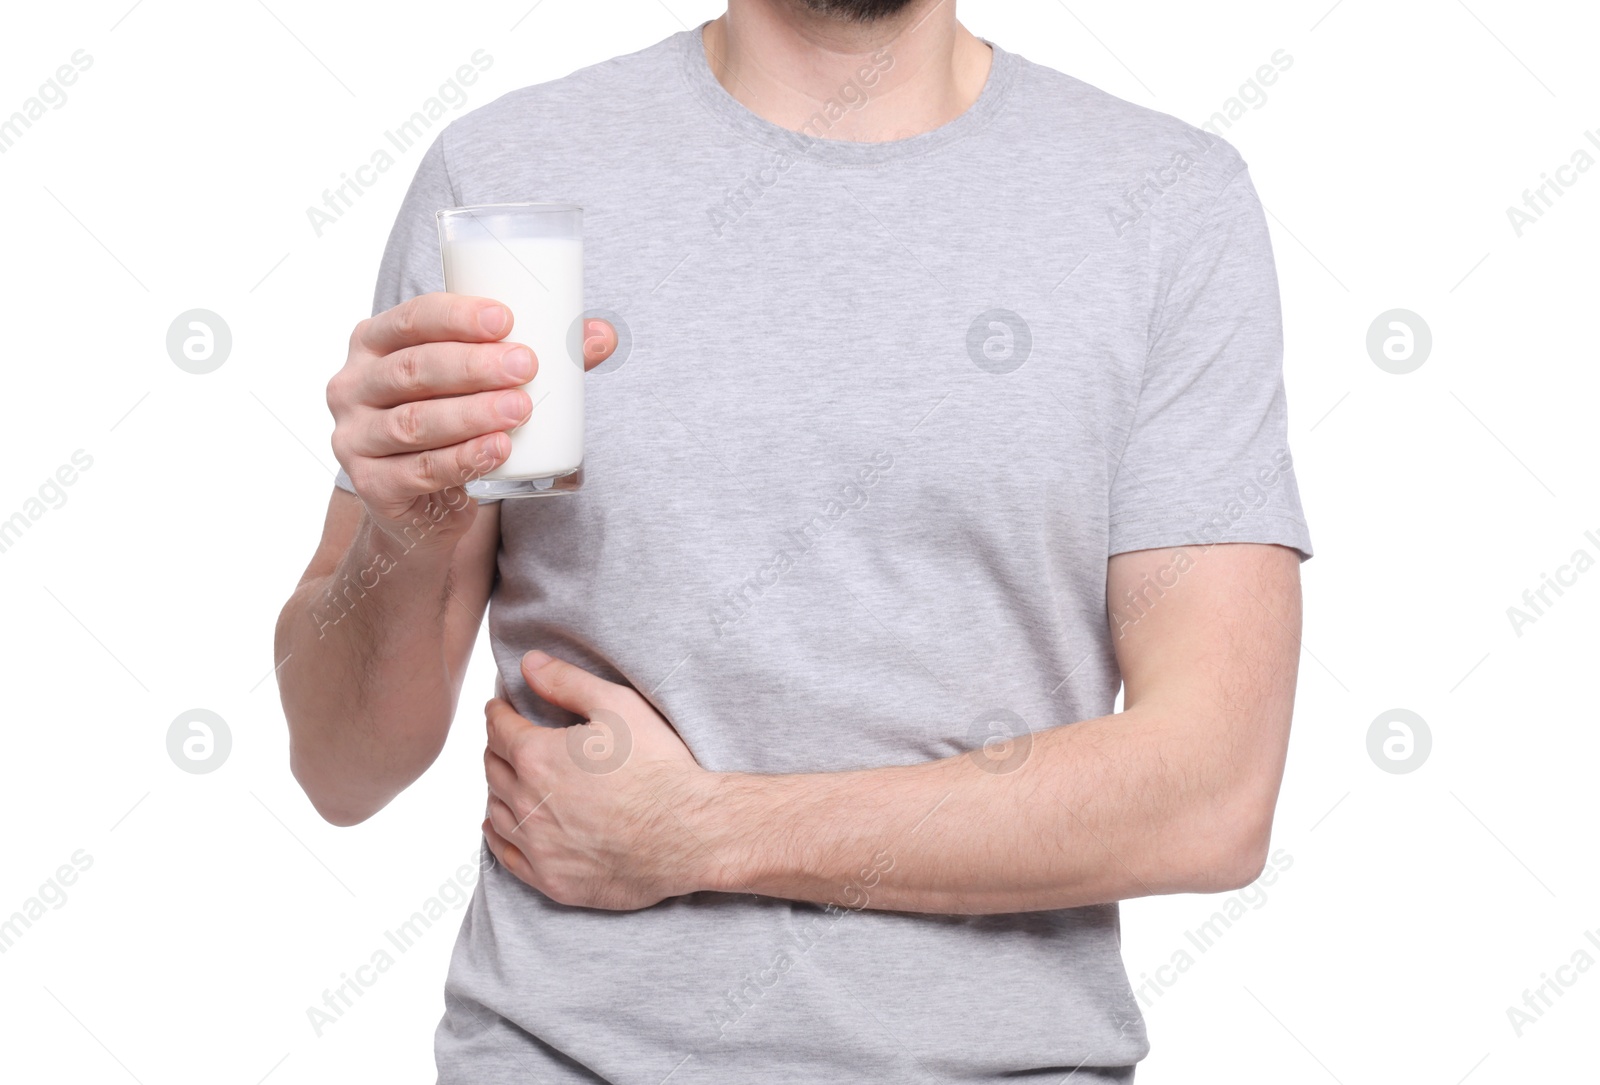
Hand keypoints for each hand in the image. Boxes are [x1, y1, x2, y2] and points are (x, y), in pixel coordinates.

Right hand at [327, 292, 616, 550]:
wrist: (421, 508)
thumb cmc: (453, 424)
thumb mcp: (479, 385)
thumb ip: (537, 358)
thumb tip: (604, 336)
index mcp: (374, 343)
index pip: (409, 319)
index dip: (455, 316)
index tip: (506, 319)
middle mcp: (353, 386)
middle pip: (414, 369)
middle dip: (473, 365)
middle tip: (526, 366)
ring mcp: (355, 437)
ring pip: (415, 421)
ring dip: (472, 413)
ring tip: (521, 409)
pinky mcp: (371, 485)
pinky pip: (420, 470)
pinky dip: (462, 459)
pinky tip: (497, 450)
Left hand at [482, 650, 713, 909]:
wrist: (689, 833)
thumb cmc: (658, 767)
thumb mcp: (618, 706)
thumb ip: (567, 682)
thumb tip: (528, 662)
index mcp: (536, 757)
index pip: (499, 728)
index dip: (498, 712)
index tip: (500, 706)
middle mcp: (527, 803)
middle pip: (493, 768)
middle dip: (497, 747)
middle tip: (506, 737)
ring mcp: (537, 846)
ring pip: (495, 811)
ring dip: (496, 788)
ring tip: (505, 777)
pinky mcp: (550, 879)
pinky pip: (506, 856)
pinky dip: (496, 835)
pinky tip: (497, 825)